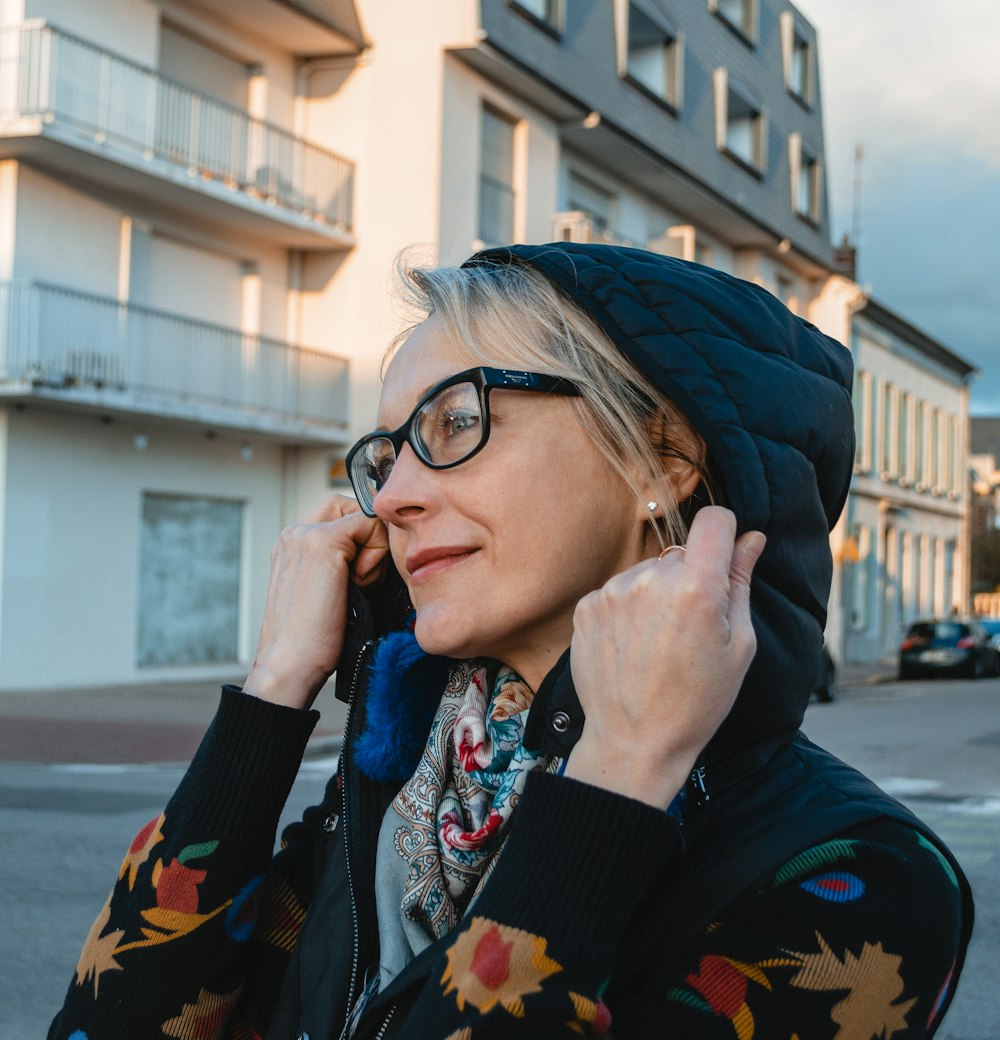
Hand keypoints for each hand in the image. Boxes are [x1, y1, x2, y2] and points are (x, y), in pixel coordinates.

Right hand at [243, 495, 389, 708]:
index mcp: (293, 546)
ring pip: (364, 515)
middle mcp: (295, 534)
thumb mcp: (330, 593)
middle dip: (370, 537)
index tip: (363, 577)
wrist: (290, 664)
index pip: (340, 514)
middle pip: (352, 507)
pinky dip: (377, 554)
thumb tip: (382, 552)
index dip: (364, 540)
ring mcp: (305, 534)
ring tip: (360, 586)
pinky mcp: (322, 542)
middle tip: (365, 579)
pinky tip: (361, 583)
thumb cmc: (314, 641)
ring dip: (374, 549)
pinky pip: (370, 523)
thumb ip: (344, 567)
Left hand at [564, 507, 764, 808]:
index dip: (725, 536)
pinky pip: (618, 592)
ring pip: (648, 573)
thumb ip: (741, 582)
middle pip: (680, 553)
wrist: (634, 743)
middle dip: (691, 579)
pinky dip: (628, 611)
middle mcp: (649, 579)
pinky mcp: (587, 607)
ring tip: (659, 645)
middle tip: (692, 630)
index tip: (725, 559)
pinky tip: (634, 648)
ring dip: (656, 595)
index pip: (714, 520)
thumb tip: (751, 538)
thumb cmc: (697, 703)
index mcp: (696, 586)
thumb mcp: (739, 646)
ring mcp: (612, 591)